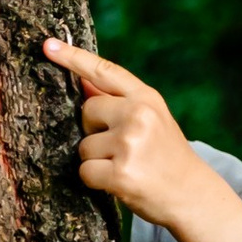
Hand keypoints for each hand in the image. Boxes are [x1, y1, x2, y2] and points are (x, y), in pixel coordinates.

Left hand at [44, 35, 204, 228]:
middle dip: (94, 130)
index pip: (104, 71)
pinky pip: (85, 171)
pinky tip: (119, 183)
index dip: (73, 58)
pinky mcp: (120, 173)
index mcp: (146, 98)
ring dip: (97, 160)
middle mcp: (138, 115)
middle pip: (87, 111)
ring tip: (125, 166)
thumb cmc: (166, 156)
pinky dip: (96, 180)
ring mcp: (130, 144)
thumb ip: (118, 100)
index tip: (49, 46)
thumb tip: (83, 79)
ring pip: (84, 146)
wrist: (193, 195)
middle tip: (122, 147)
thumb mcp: (152, 119)